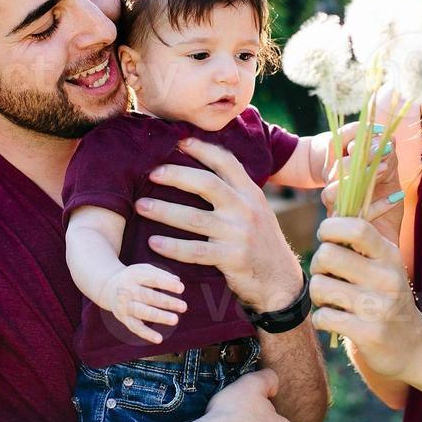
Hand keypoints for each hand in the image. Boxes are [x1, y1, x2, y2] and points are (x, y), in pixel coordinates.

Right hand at [101, 263, 186, 343]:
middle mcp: (127, 290)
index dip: (167, 284)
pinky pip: (135, 327)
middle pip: (148, 296)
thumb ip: (161, 274)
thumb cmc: (133, 278)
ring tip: (175, 320)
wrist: (108, 287)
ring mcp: (124, 305)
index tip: (181, 288)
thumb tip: (177, 280)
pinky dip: (146, 334)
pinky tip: (159, 339)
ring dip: (159, 316)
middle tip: (183, 306)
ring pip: (142, 312)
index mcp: (134, 275)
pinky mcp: (124, 318)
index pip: (152, 279)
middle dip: (166, 302)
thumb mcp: (144, 270)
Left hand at [135, 138, 302, 313]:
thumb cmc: (259, 242)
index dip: (202, 149)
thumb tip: (202, 171)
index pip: (226, 162)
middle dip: (176, 176)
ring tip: (141, 206)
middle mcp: (246, 209)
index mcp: (251, 193)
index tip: (178, 141)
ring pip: (194, 218)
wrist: (280, 280)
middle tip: (151, 173)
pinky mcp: (231, 258)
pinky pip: (195, 251)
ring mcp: (239, 234)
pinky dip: (172, 247)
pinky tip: (154, 243)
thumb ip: (235, 192)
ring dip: (164, 210)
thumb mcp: (256, 211)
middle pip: (206, 184)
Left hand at [308, 216, 421, 381]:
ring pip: (319, 287)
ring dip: (319, 296)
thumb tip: (328, 196)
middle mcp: (386, 278)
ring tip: (334, 300)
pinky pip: (322, 317)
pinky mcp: (368, 334)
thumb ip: (357, 238)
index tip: (328, 238)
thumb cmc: (385, 297)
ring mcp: (378, 307)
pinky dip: (322, 320)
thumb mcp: (382, 264)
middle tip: (328, 275)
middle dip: (318, 265)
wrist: (414, 348)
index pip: (355, 227)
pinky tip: (336, 321)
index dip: (330, 228)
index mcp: (388, 254)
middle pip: (327, 255)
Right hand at [320, 124, 404, 245]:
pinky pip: (354, 215)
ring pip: (332, 191)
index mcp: (338, 169)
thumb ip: (387, 157)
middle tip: (384, 148)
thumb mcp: (388, 174)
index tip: (380, 129)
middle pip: (335, 167)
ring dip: (360, 179)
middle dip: (360, 155)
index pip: (334, 144)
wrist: (385, 236)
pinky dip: (378, 204)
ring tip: (385, 169)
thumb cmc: (383, 200)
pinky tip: (398, 195)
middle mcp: (331, 187)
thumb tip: (389, 137)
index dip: (353, 134)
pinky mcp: (343, 229)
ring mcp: (334, 208)